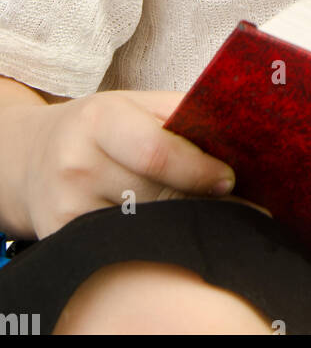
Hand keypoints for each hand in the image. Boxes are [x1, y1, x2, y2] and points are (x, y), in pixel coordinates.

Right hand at [23, 90, 239, 239]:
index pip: (157, 153)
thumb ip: (182, 115)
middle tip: (236, 203)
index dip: (199, 170)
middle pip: (155, 195)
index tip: (229, 179)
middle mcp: (77, 165)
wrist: (33, 157)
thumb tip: (239, 138)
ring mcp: (67, 207)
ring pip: (143, 225)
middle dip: (199, 200)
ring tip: (205, 214)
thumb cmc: (99, 127)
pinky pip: (123, 243)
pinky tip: (169, 231)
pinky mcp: (63, 237)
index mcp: (100, 120)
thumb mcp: (135, 105)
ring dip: (181, 223)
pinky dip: (152, 238)